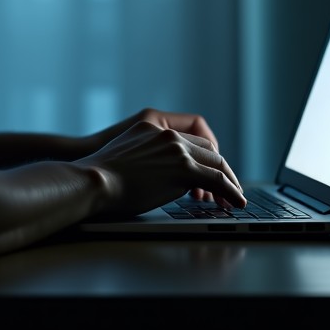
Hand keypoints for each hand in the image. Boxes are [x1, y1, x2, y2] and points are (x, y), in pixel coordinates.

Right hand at [77, 113, 244, 218]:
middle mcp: (168, 135)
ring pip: (216, 163)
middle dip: (220, 170)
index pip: (189, 140)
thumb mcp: (123, 156)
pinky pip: (217, 179)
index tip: (207, 175)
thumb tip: (150, 176)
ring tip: (234, 198)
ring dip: (229, 182)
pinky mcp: (184, 168)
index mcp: (152, 127)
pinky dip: (231, 191)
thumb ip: (142, 157)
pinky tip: (235, 202)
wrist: (94, 179)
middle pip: (208, 150)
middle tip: (226, 189)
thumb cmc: (100, 176)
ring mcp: (177, 150)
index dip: (202, 159)